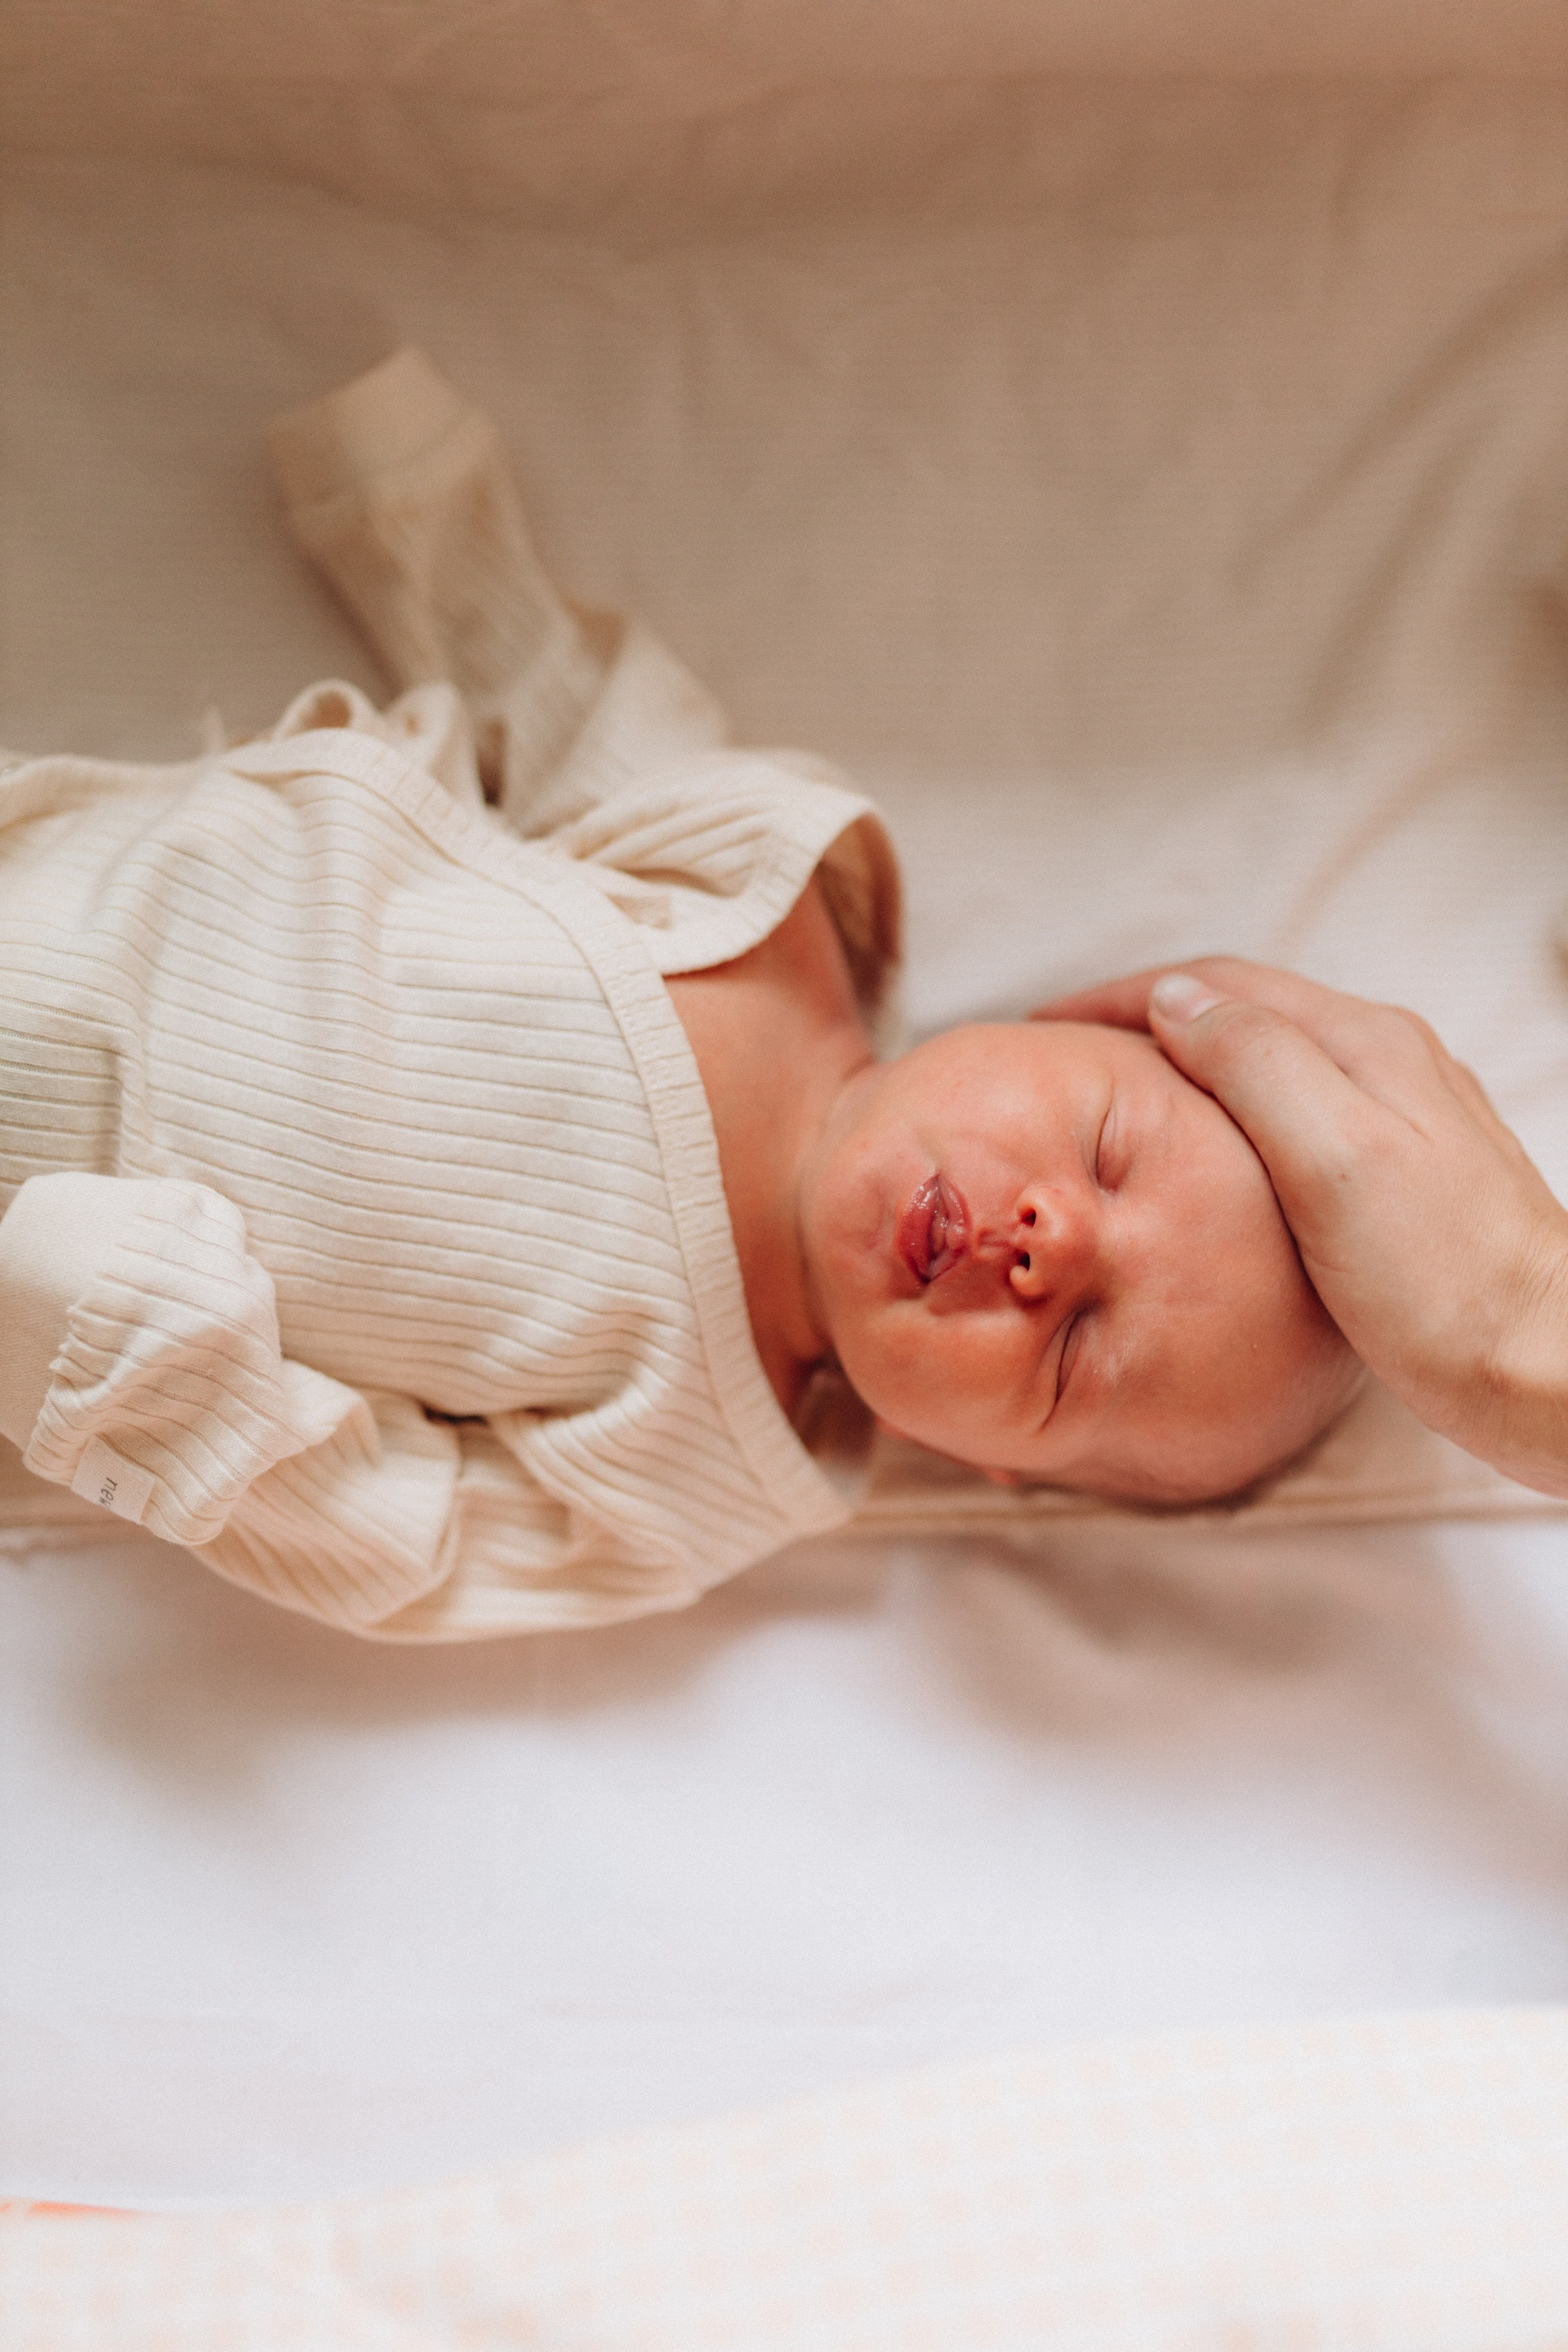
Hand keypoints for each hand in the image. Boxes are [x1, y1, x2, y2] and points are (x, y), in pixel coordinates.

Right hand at [1033, 957, 1567, 1496]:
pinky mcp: (1412, 1180)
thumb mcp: (1332, 1157)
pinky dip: (1235, 1122)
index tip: (1044, 1027)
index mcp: (1363, 1043)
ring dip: (1192, 1070)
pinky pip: (1302, 1119)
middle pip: (1247, 1014)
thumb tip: (1176, 997)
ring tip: (1122, 1108)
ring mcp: (1406, 1120)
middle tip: (1067, 1064)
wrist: (1551, 1365)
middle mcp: (1389, 1062)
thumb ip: (1255, 1063)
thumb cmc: (1443, 1279)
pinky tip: (1214, 1169)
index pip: (1219, 984)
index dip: (1123, 997)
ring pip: (1274, 1066)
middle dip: (1149, 1024)